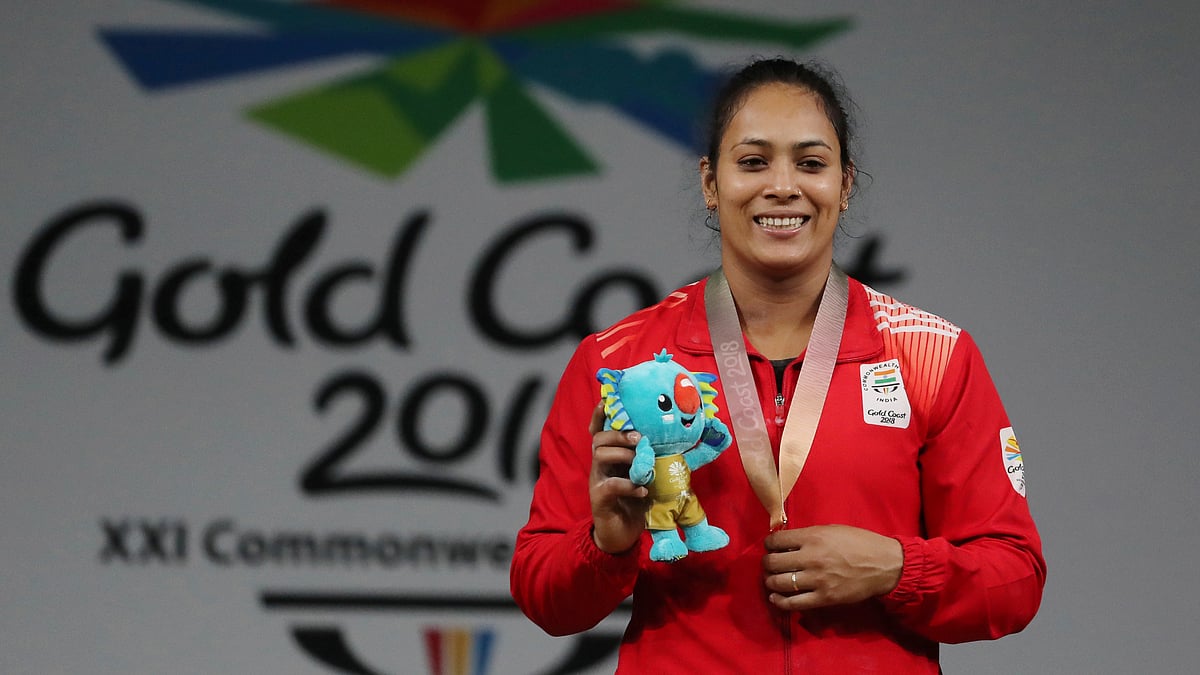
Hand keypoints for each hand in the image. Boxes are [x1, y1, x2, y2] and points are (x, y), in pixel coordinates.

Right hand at [588, 404, 648, 553]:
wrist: (621, 535)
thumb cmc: (635, 502)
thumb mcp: (644, 476)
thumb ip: (651, 460)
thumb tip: (679, 443)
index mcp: (610, 457)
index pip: (599, 430)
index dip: (601, 415)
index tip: (608, 400)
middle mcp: (600, 466)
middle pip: (599, 439)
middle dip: (619, 434)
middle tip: (640, 438)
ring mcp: (598, 481)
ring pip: (599, 456)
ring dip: (623, 454)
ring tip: (641, 463)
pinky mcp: (600, 500)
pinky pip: (610, 486)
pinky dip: (629, 485)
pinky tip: (643, 491)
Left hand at [762, 525, 902, 610]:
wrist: (884, 565)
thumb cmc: (859, 543)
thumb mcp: (831, 530)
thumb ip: (808, 536)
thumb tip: (786, 543)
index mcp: (813, 537)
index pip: (776, 541)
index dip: (769, 544)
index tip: (771, 547)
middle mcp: (811, 558)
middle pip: (773, 563)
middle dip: (767, 563)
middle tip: (770, 564)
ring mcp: (817, 580)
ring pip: (779, 583)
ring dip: (770, 582)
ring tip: (772, 579)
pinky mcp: (824, 598)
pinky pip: (793, 603)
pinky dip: (780, 601)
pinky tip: (776, 597)